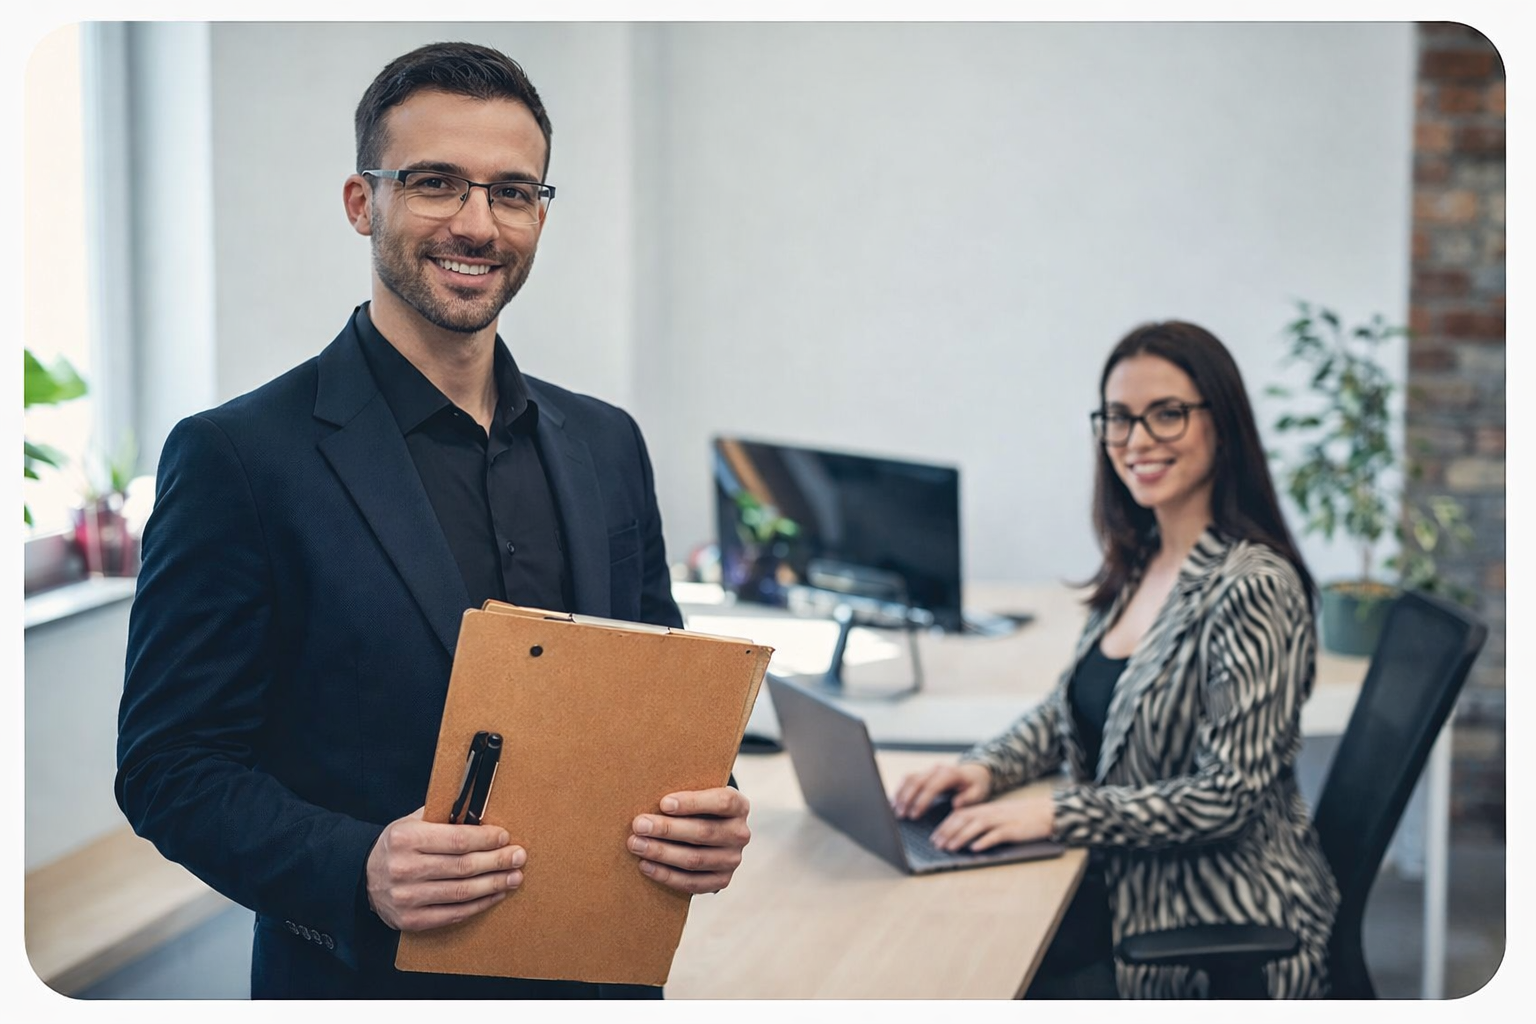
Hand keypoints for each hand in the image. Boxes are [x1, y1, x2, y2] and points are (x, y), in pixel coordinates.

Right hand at [365, 807, 525, 931]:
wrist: (364, 876)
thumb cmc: (398, 845)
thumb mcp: (412, 822)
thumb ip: (443, 817)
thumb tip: (482, 813)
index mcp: (405, 839)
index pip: (456, 840)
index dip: (485, 839)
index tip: (505, 837)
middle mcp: (404, 868)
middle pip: (463, 867)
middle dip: (497, 861)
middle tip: (519, 856)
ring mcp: (407, 897)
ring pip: (461, 892)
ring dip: (494, 884)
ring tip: (514, 877)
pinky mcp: (411, 920)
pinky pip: (453, 914)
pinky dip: (479, 905)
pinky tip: (496, 895)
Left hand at [629, 787, 750, 894]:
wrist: (711, 834)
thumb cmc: (696, 808)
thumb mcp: (699, 794)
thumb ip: (683, 796)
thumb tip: (647, 797)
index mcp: (739, 806)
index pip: (721, 803)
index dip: (693, 803)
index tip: (663, 803)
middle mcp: (740, 833)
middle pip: (703, 832)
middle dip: (667, 829)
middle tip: (639, 825)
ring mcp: (732, 859)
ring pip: (694, 859)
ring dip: (661, 853)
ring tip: (636, 845)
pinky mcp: (721, 880)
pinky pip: (692, 882)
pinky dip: (666, 875)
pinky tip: (645, 866)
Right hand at [891, 762, 992, 818]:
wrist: (974, 772)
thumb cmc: (976, 785)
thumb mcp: (978, 792)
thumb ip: (968, 798)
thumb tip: (956, 803)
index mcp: (950, 774)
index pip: (931, 787)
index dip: (921, 801)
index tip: (914, 815)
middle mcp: (937, 769)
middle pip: (916, 781)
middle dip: (907, 799)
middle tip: (901, 815)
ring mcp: (929, 769)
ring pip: (910, 778)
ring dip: (901, 794)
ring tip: (896, 810)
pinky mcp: (924, 773)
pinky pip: (908, 778)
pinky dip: (900, 789)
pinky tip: (896, 801)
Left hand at [929, 793, 1055, 851]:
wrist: (1043, 812)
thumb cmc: (1018, 816)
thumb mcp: (996, 815)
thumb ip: (980, 822)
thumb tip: (961, 835)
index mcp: (984, 809)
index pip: (959, 815)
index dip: (945, 826)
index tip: (934, 837)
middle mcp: (989, 813)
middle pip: (964, 820)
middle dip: (947, 832)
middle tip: (936, 844)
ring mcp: (1000, 820)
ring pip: (976, 826)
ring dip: (961, 837)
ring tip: (950, 847)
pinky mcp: (1012, 830)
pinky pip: (995, 835)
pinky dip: (984, 842)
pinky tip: (975, 849)